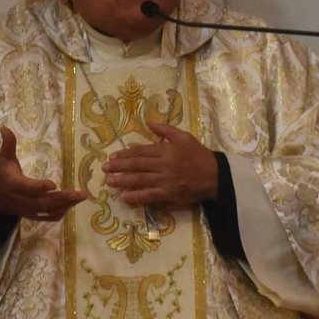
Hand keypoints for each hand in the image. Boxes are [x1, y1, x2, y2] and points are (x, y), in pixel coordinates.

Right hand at [0, 127, 87, 221]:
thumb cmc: (3, 175)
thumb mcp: (3, 159)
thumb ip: (8, 145)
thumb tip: (5, 128)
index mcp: (14, 185)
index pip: (26, 188)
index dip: (38, 187)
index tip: (53, 185)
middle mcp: (22, 200)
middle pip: (42, 202)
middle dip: (62, 198)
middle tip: (79, 193)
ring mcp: (28, 210)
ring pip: (48, 211)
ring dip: (65, 205)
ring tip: (81, 196)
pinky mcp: (33, 215)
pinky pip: (48, 217)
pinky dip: (61, 212)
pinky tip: (72, 204)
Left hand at [103, 121, 217, 207]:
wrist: (215, 175)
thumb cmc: (199, 155)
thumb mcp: (184, 137)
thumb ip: (166, 129)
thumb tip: (149, 121)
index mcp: (165, 150)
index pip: (140, 152)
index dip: (125, 154)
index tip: (112, 156)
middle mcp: (162, 165)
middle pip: (136, 165)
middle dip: (118, 167)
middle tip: (104, 168)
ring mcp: (164, 180)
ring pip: (139, 180)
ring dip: (122, 181)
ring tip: (108, 181)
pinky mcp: (168, 194)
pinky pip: (149, 195)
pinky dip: (136, 196)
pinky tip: (125, 197)